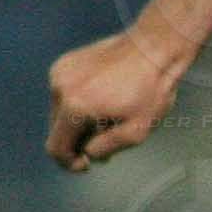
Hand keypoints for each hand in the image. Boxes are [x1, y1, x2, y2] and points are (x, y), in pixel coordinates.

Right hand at [46, 30, 187, 171]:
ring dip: (80, 120)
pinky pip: (66, 92)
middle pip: (58, 129)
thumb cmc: (151, 89)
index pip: (56, 147)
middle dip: (79, 139)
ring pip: (61, 111)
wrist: (155, 46)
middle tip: (108, 138)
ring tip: (111, 115)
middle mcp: (59, 88)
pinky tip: (105, 96)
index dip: (69, 162)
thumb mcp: (137, 131)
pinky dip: (80, 101)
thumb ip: (106, 148)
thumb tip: (87, 154)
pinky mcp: (65, 62)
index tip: (86, 164)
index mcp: (74, 107)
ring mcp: (60, 72)